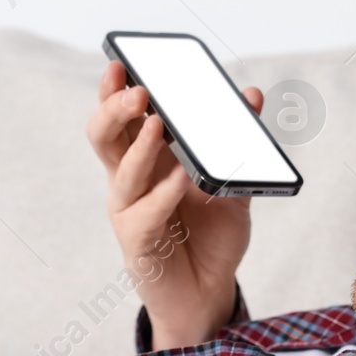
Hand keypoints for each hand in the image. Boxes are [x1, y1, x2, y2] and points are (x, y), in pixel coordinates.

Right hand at [85, 59, 260, 348]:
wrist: (211, 294)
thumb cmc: (212, 238)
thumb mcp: (231, 185)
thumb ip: (238, 144)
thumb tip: (251, 95)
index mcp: (145, 162)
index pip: (119, 119)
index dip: (113, 91)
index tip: (122, 62)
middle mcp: (129, 184)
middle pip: (104, 137)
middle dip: (115, 109)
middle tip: (138, 90)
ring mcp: (129, 214)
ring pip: (120, 173)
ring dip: (138, 147)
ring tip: (157, 124)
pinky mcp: (138, 245)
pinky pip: (145, 216)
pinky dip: (163, 194)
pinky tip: (183, 178)